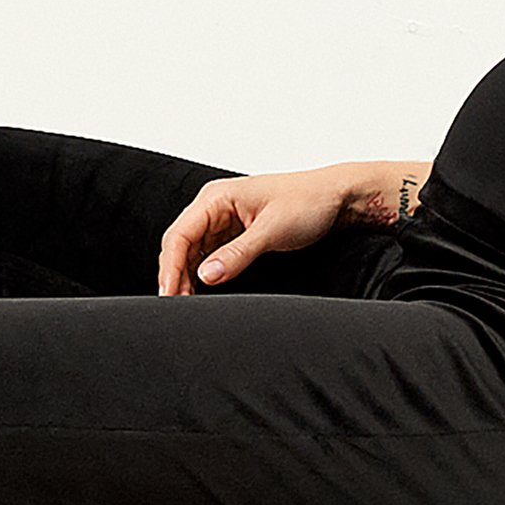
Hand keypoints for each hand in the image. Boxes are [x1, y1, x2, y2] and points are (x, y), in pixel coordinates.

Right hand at [156, 165, 368, 293]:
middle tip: (174, 306)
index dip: (170, 267)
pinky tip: (201, 292)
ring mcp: (223, 221)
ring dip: (186, 277)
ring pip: (191, 253)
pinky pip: (208, 256)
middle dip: (174, 275)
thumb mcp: (272, 230)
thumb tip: (205, 276)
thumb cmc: (308, 202)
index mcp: (216, 197)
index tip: (169, 294)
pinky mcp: (234, 234)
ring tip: (185, 305)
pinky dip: (202, 275)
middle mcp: (214, 207)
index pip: (180, 234)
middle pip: (180, 245)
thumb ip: (237, 254)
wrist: (336, 198)